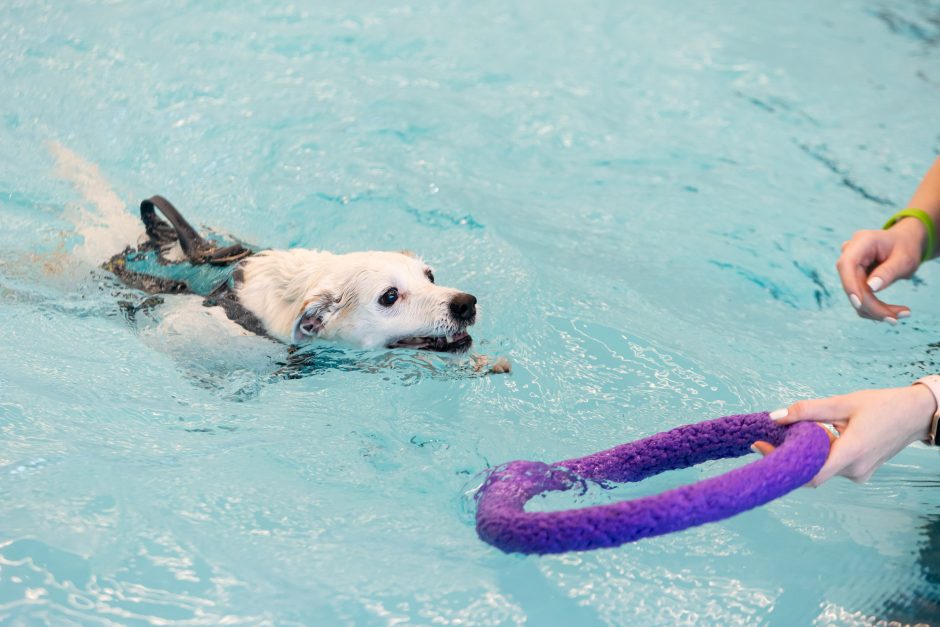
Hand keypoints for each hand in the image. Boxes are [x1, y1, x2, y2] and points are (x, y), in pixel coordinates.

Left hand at [753, 385, 935, 485]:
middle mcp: (855, 470)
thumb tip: (775, 417)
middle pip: (811, 471)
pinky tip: (815, 438)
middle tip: (769, 437)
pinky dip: (819, 455)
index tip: (760, 447)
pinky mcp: (861, 473)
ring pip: (821, 469)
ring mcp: (859, 474)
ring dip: (804, 454)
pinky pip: (831, 467)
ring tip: (794, 432)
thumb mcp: (842, 402)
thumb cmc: (882, 406)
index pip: (810, 472)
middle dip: (788, 456)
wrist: (915, 415)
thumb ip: (807, 410)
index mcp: (851, 452)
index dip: (782, 463)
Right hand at [835, 218, 925, 321]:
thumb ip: (888, 272)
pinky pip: (859, 297)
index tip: (859, 304)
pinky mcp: (853, 279)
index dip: (850, 285)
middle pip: (852, 284)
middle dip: (872, 305)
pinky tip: (893, 312)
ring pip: (855, 295)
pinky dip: (875, 308)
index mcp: (862, 241)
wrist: (905, 243)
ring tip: (902, 314)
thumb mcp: (904, 259)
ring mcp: (850, 267)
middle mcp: (850, 253)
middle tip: (896, 319)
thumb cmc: (906, 247)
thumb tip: (871, 288)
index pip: (847, 265)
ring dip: (875, 310)